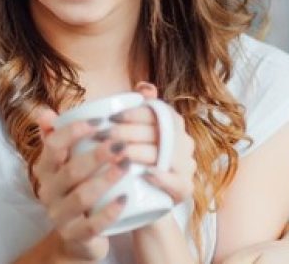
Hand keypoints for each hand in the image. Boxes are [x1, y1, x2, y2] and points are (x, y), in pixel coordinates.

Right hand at [32, 108, 129, 260]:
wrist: (77, 234)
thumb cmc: (77, 187)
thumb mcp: (67, 161)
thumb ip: (61, 134)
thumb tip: (46, 111)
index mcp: (45, 167)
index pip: (53, 144)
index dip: (74, 131)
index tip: (101, 121)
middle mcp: (47, 190)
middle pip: (70, 170)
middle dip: (97, 155)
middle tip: (121, 145)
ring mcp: (59, 215)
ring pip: (81, 197)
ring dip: (105, 180)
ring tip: (127, 166)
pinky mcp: (74, 235)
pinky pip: (92, 225)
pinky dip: (109, 212)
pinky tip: (125, 199)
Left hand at [115, 82, 194, 203]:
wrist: (144, 202)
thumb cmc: (135, 161)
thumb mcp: (134, 132)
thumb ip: (139, 107)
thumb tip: (144, 87)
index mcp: (174, 124)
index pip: (157, 112)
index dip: (133, 113)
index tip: (110, 117)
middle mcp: (184, 143)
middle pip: (157, 133)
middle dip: (126, 133)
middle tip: (101, 137)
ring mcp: (187, 166)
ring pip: (164, 155)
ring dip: (138, 153)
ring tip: (114, 155)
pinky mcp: (185, 189)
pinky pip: (178, 182)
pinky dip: (162, 178)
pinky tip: (144, 175)